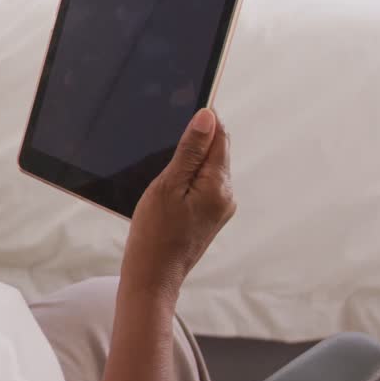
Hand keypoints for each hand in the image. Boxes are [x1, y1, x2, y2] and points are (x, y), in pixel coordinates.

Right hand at [125, 108, 236, 293]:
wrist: (152, 276)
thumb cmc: (154, 234)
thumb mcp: (167, 186)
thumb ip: (190, 151)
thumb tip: (207, 117)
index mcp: (219, 186)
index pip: (220, 136)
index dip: (204, 119)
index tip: (183, 104)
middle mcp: (226, 195)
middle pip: (217, 150)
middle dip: (196, 137)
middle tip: (166, 132)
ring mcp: (220, 207)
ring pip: (209, 167)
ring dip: (190, 157)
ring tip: (163, 163)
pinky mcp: (210, 216)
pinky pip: (203, 183)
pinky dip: (188, 176)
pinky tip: (167, 183)